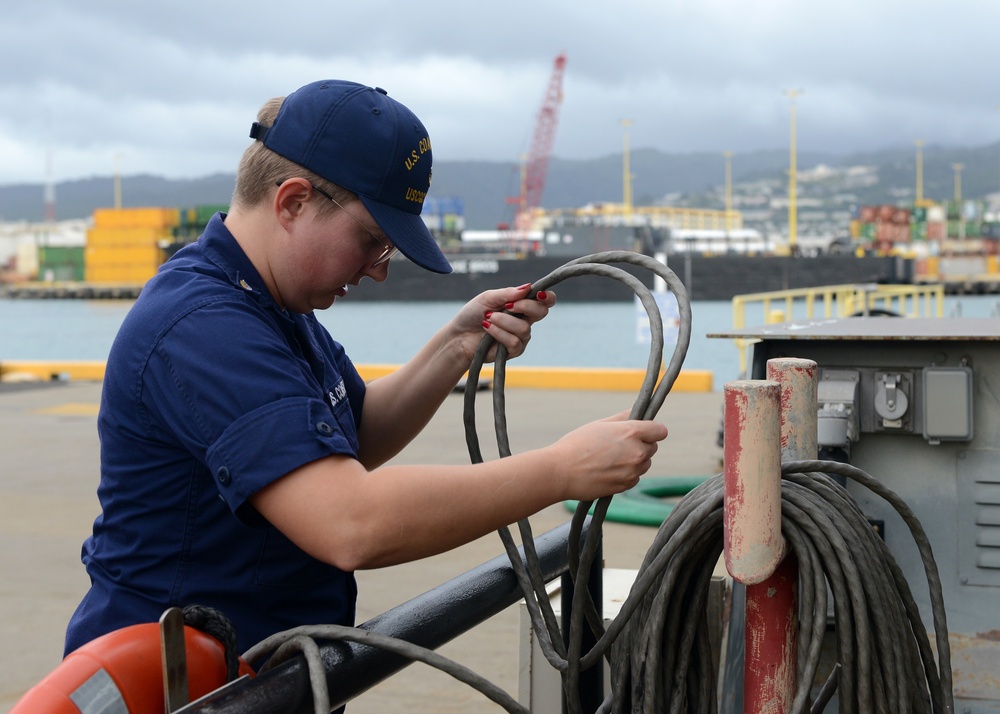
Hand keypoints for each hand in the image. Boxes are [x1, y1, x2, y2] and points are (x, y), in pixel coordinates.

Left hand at [452, 283, 555, 361]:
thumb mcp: (488, 297)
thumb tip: (528, 287)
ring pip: (524, 328)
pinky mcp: (513, 351)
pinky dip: (499, 333)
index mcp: (521, 305)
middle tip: (507, 306)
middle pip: (541, 312)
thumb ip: (508, 293)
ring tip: (488, 319)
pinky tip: (488, 330)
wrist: (459, 335)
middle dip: (525, 306)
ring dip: (504, 321)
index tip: (538, 294)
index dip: (547, 297)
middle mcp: (525, 320)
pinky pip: (514, 342)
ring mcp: (521, 336)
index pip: (545, 301)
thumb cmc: (473, 314)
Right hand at [551, 411, 667, 500]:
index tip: (645, 431)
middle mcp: (637, 452)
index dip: (653, 430)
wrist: (561, 472)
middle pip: (653, 447)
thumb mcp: (599, 424)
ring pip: (644, 464)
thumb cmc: (576, 445)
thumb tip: (636, 413)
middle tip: (620, 445)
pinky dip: (626, 474)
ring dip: (635, 461)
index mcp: (631, 432)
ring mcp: (632, 471)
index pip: (660, 431)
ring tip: (611, 458)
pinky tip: (608, 470)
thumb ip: (622, 418)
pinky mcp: (626, 485)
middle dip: (641, 445)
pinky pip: (634, 477)